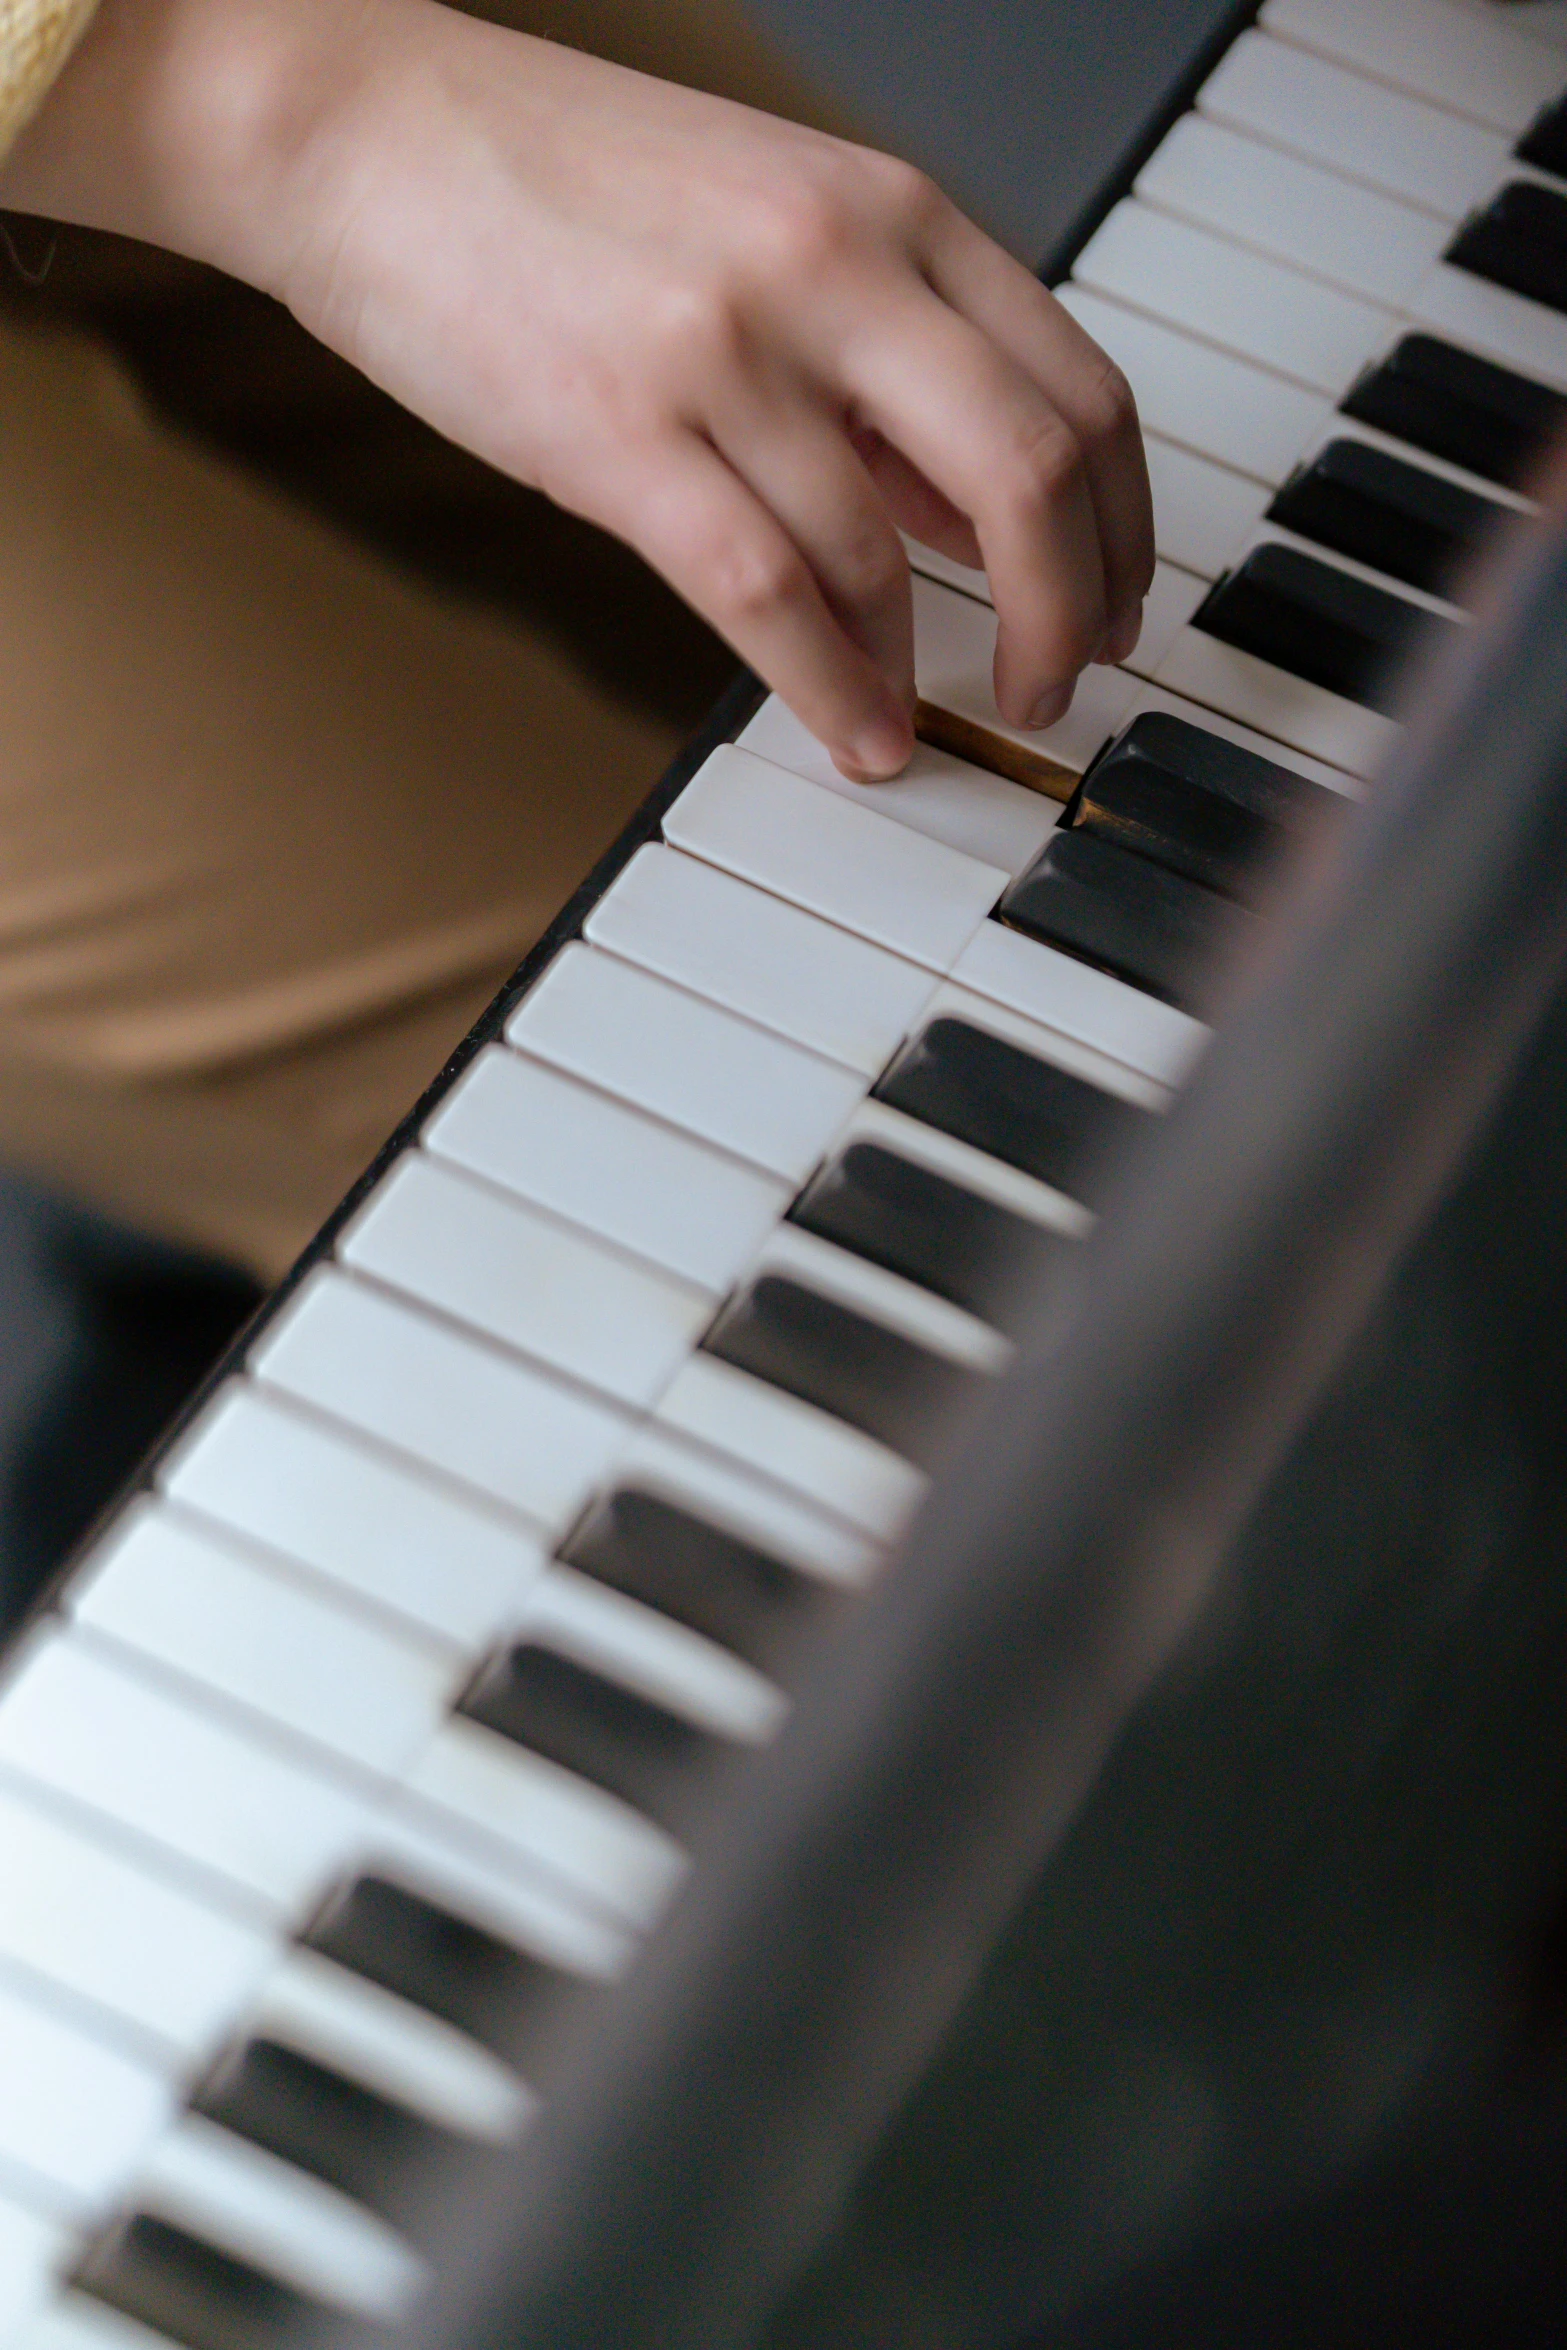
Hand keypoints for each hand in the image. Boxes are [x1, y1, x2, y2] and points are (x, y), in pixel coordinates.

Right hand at [2, 0, 1154, 779]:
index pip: (1078, 388)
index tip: (1117, 605)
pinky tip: (852, 733)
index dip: (1122, 526)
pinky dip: (830, 686)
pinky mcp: (622, 432)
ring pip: (889, 553)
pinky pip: (768, 594)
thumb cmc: (560, 186)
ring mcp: (728, 349)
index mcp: (890, 212)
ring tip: (923, 721)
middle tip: (1058, 686)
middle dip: (1071, 611)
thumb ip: (887, 358)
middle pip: (1030, 471)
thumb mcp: (771, 228)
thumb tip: (970, 508)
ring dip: (929, 669)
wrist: (365, 131)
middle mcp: (833, 269)